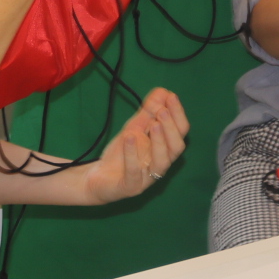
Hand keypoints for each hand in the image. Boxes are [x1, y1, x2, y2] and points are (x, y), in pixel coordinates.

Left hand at [83, 88, 188, 203]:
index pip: (180, 132)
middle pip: (176, 147)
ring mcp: (146, 178)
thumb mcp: (134, 128)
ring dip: (159, 141)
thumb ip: (148, 112)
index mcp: (165, 149)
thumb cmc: (121, 154)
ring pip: (161, 162)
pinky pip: (134, 172)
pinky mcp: (130, 187)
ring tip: (154, 123)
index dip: (178, 115)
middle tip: (162, 111)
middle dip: (171, 128)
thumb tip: (163, 91)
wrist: (98, 178)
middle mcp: (160, 164)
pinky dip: (132, 154)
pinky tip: (129, 138)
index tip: (171, 97)